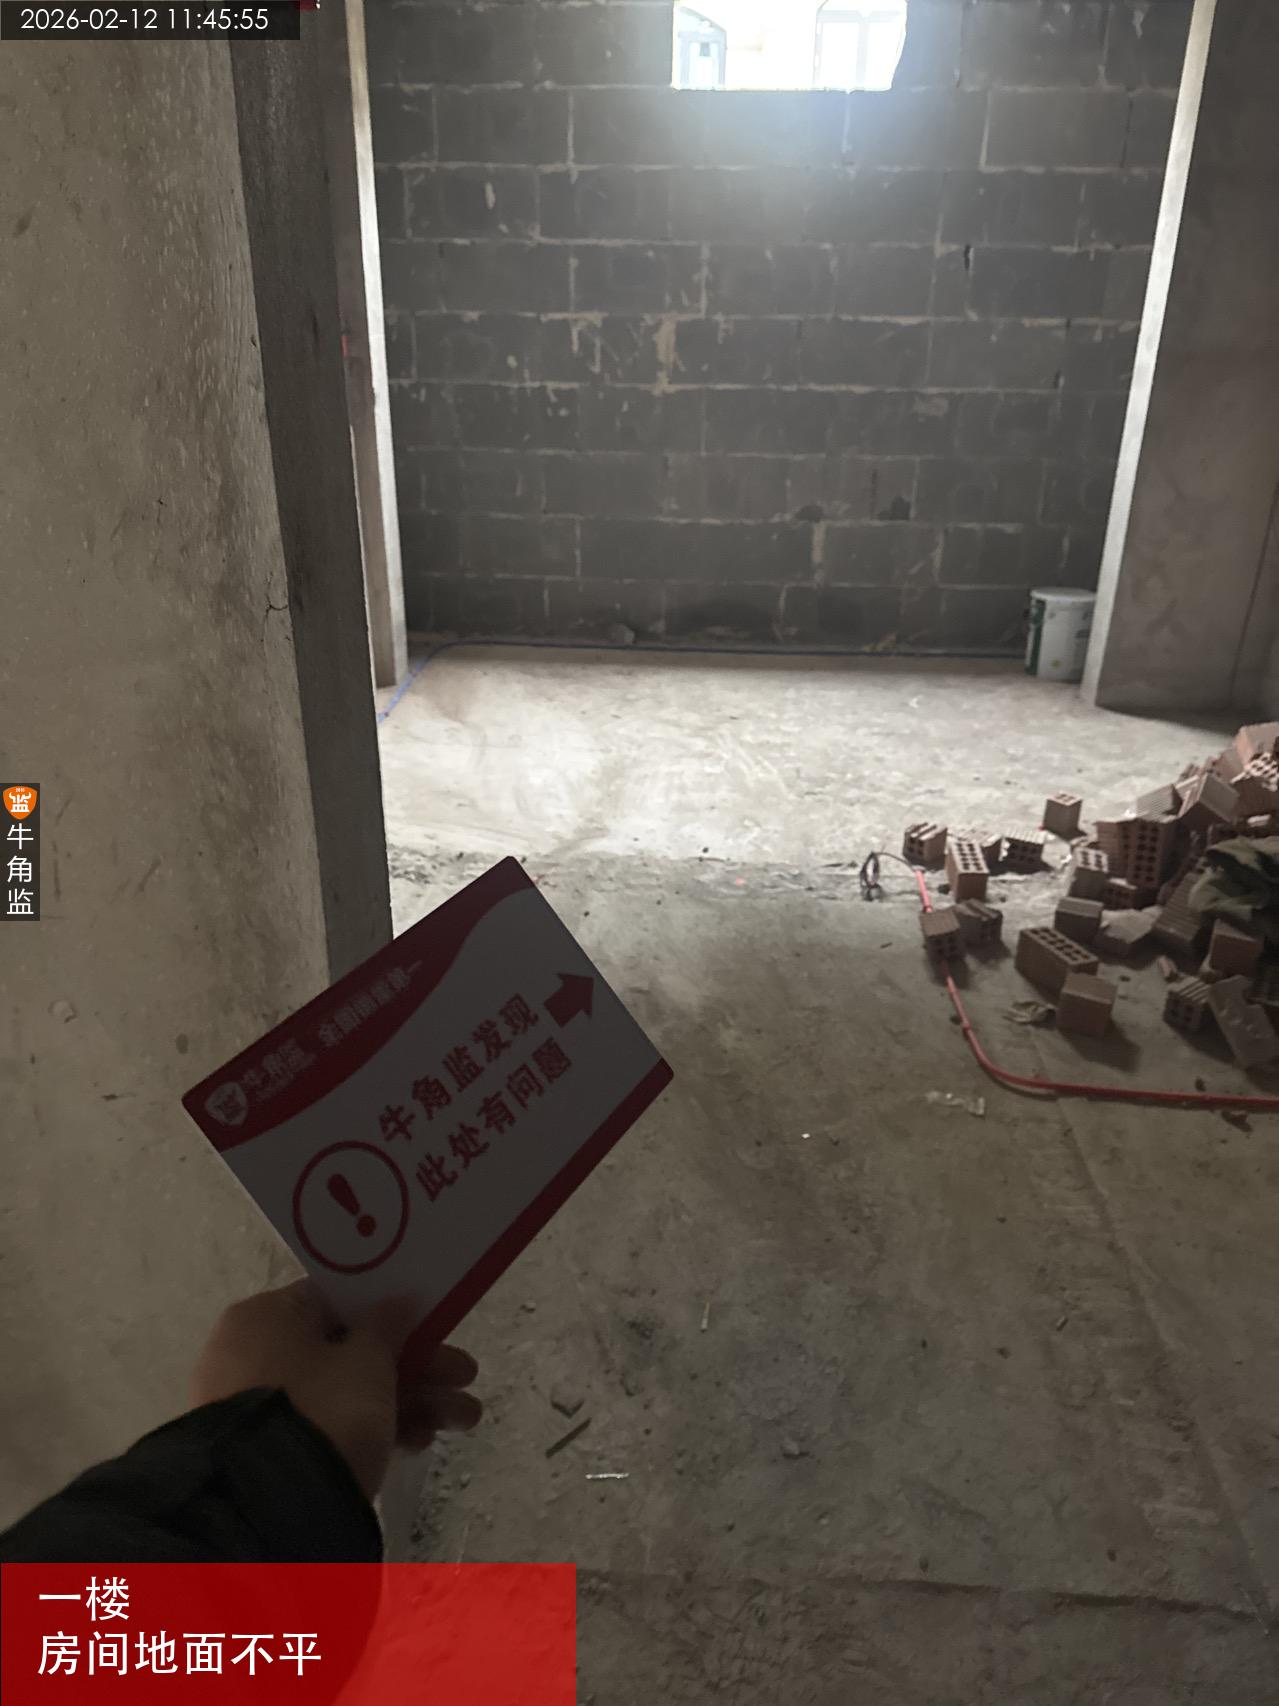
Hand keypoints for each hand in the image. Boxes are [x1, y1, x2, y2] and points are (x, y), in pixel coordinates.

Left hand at [192, 1281, 481, 1499]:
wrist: (270, 1512)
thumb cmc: (323, 1410)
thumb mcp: (367, 1363)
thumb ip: (388, 1327)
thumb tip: (397, 1302)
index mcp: (267, 1317)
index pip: (337, 1299)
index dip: (390, 1310)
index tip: (433, 1325)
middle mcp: (255, 1355)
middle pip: (349, 1349)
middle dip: (416, 1365)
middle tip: (465, 1376)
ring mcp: (263, 1407)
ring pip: (347, 1392)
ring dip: (410, 1401)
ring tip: (464, 1419)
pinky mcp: (273, 1452)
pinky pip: (331, 1426)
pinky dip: (376, 1429)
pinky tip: (422, 1442)